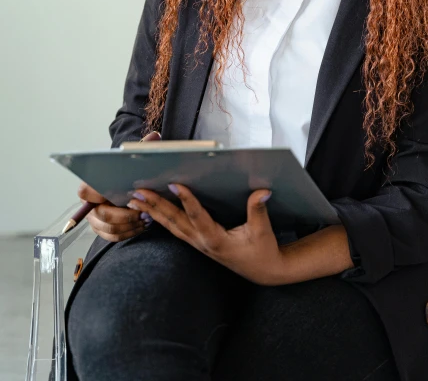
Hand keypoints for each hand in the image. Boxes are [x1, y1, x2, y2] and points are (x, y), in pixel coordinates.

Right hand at [77, 131, 160, 241]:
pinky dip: (130, 232)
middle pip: (103, 215)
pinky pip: (114, 237)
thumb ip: (141, 147)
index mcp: (90, 185)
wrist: (121, 182)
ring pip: (110, 229)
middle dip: (125, 215)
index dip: (99, 195)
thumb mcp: (132, 158)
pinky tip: (143, 224)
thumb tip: (155, 136)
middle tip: (144, 211)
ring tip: (147, 217)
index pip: (85, 191)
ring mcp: (95, 219)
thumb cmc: (125, 171)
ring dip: (130, 225)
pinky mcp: (103, 230)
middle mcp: (90, 204)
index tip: (122, 195)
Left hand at [126, 184, 288, 285]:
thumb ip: (258, 210)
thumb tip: (262, 191)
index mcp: (217, 239)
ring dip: (153, 213)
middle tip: (139, 192)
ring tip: (136, 200)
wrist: (263, 271)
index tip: (174, 185)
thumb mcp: (262, 230)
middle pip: (175, 223)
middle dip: (156, 207)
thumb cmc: (263, 251)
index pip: (198, 217)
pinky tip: (150, 213)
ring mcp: (198, 244)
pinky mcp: (198, 243)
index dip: (186, 200)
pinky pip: (176, 230)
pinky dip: (161, 220)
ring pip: (171, 227)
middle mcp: (203, 242)